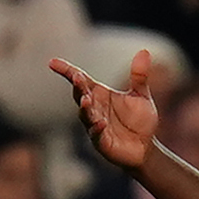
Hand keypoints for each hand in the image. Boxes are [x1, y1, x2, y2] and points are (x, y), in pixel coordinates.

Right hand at [51, 50, 157, 171]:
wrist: (145, 148)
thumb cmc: (139, 121)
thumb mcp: (141, 96)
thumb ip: (139, 76)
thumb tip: (144, 50)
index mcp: (99, 94)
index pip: (80, 80)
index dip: (66, 71)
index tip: (52, 62)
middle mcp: (94, 108)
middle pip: (81, 95)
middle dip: (78, 87)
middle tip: (77, 78)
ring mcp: (95, 125)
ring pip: (85, 115)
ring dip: (85, 108)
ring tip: (86, 100)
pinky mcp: (101, 141)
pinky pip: (96, 134)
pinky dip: (98, 128)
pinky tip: (101, 122)